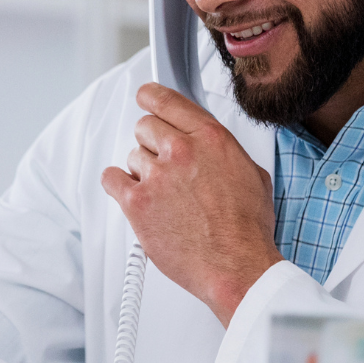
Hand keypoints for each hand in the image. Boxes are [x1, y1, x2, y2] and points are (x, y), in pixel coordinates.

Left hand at [100, 83, 281, 325]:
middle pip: (145, 127)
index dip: (151, 96)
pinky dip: (118, 186)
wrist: (235, 265)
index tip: (145, 97)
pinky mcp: (137, 202)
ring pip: (132, 156)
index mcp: (210, 138)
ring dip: (142, 172)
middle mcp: (181, 150)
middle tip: (164, 165)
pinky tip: (133, 196)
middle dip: (152, 143)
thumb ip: (225, 153)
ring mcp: (157, 175)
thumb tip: (213, 150)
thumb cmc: (246, 229)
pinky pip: (112, 179)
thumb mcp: (251, 175)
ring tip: (163, 195)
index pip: (167, 100)